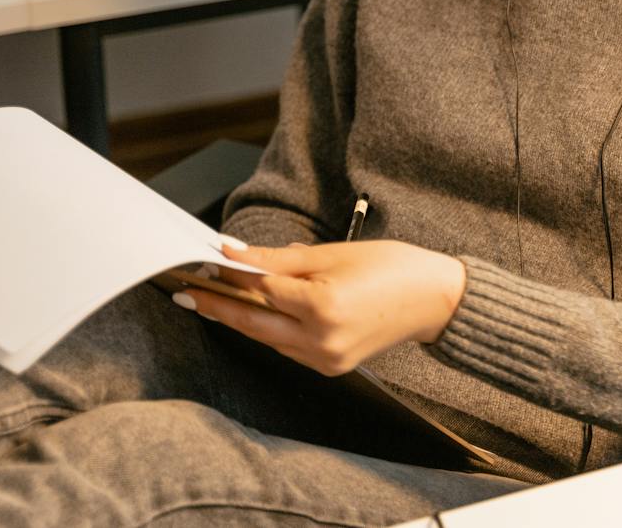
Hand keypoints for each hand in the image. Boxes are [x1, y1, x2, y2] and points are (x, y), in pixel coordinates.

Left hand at [174, 240, 466, 375]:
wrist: (434, 300)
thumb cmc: (392, 268)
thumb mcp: (333, 255)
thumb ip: (280, 260)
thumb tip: (237, 255)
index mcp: (322, 306)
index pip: (261, 289)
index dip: (231, 273)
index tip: (206, 260)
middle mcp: (321, 339)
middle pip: (253, 323)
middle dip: (217, 306)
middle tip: (187, 292)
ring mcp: (325, 358)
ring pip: (268, 338)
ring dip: (241, 319)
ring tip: (214, 297)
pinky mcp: (331, 367)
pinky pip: (287, 348)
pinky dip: (270, 329)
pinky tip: (256, 313)